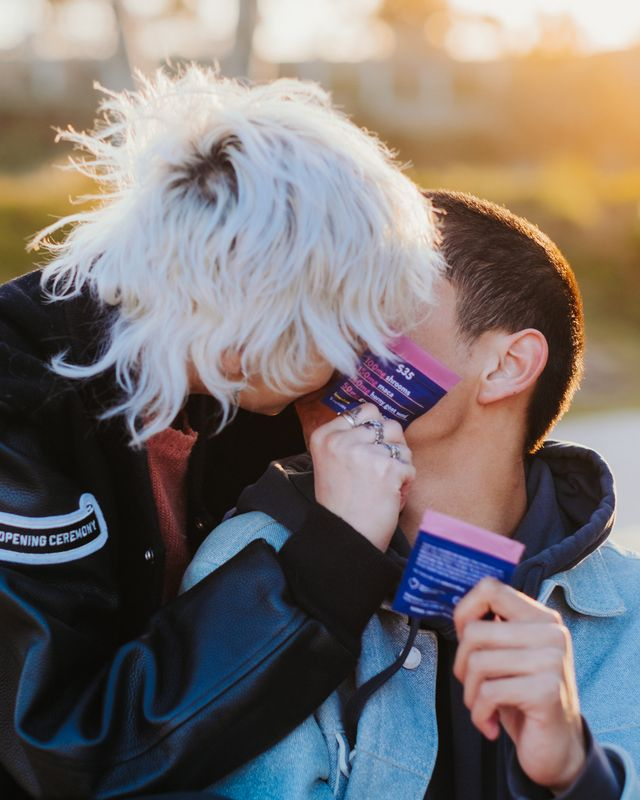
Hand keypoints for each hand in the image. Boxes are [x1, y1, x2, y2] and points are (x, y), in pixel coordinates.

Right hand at [310, 403, 414, 551]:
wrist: (345, 537)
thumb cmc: (341, 503)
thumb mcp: (330, 462)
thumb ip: (348, 438)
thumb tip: (380, 419)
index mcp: (325, 436)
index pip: (365, 410)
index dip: (375, 430)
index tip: (368, 452)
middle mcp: (342, 440)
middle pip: (388, 425)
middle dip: (391, 447)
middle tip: (379, 471)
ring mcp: (365, 453)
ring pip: (402, 445)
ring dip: (400, 464)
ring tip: (384, 484)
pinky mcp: (387, 469)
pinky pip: (410, 468)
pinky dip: (405, 484)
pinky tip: (389, 497)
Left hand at [453, 578, 585, 793]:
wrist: (558, 748)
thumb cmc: (523, 697)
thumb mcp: (509, 655)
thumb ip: (493, 628)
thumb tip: (460, 613)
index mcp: (541, 618)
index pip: (490, 588)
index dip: (464, 611)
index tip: (465, 640)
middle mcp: (551, 633)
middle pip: (474, 631)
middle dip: (462, 664)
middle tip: (475, 686)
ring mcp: (551, 660)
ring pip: (477, 662)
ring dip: (471, 693)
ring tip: (485, 707)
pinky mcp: (547, 690)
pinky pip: (488, 692)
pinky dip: (479, 714)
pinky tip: (491, 725)